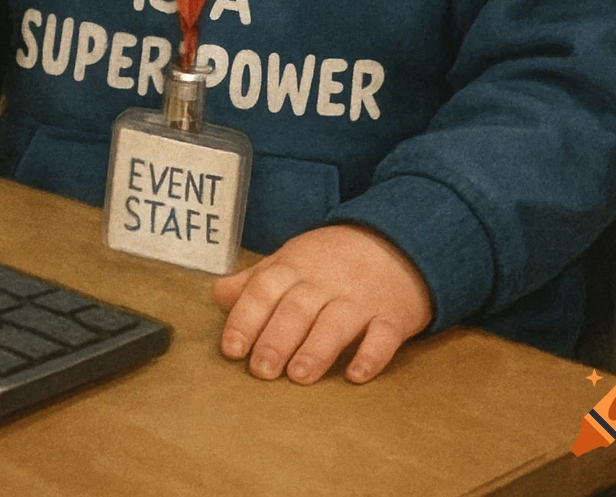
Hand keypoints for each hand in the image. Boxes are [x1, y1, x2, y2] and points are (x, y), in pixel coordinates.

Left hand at [213, 223, 432, 384]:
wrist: (398, 240)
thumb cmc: (333, 259)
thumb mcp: (292, 259)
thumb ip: (256, 280)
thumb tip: (218, 296)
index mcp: (296, 265)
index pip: (265, 288)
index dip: (246, 318)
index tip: (232, 348)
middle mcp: (326, 281)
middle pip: (298, 308)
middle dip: (277, 339)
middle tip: (262, 370)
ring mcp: (361, 298)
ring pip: (336, 322)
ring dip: (316, 349)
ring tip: (299, 376)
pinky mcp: (392, 316)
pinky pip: (383, 336)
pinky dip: (371, 355)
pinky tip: (356, 374)